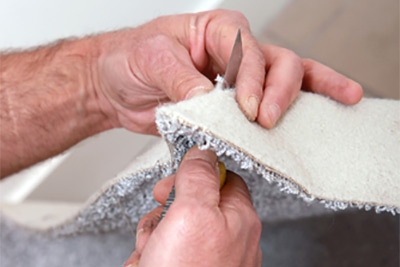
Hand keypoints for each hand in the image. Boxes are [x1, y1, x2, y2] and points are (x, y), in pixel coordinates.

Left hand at [92, 9, 362, 134]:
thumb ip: (184, 80)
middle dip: (280, 91)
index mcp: (215, 30)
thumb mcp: (152, 60)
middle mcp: (233, 51)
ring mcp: (238, 79)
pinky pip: (271, 104)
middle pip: (277, 62)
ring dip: (311, 92)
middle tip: (267, 120)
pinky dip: (297, 108)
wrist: (114, 85)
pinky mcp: (233, 106)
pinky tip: (324, 109)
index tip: (246, 108)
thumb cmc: (129, 60)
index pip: (248, 50)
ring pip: (287, 78)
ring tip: (339, 102)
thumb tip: (212, 102)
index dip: (251, 80)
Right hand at [123, 146, 261, 266]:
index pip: (222, 178)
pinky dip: (150, 255)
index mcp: (239, 219)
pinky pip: (165, 250)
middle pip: (193, 202)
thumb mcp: (193, 212)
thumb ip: (200, 175)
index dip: (195, 174)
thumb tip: (203, 150)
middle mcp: (228, 240)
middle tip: (160, 221)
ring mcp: (208, 260)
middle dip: (166, 209)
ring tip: (152, 253)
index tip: (175, 181)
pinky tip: (147, 265)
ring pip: (174, 226)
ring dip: (153, 234)